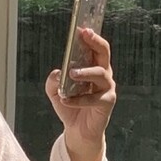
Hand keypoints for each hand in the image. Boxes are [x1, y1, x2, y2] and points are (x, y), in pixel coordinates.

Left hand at [45, 27, 116, 160]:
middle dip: (95, 42)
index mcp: (93, 67)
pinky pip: (93, 99)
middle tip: (85, 35)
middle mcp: (104, 74)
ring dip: (86, 72)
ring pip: (101, 74)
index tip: (81, 28)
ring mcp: (107, 88)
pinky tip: (66, 100)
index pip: (94, 47)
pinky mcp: (107, 103)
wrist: (77, 132)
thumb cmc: (70, 108)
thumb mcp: (56, 93)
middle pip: (104, 53)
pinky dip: (78, 99)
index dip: (90, 36)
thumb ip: (53, 82)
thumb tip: (57, 73)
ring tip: (72, 73)